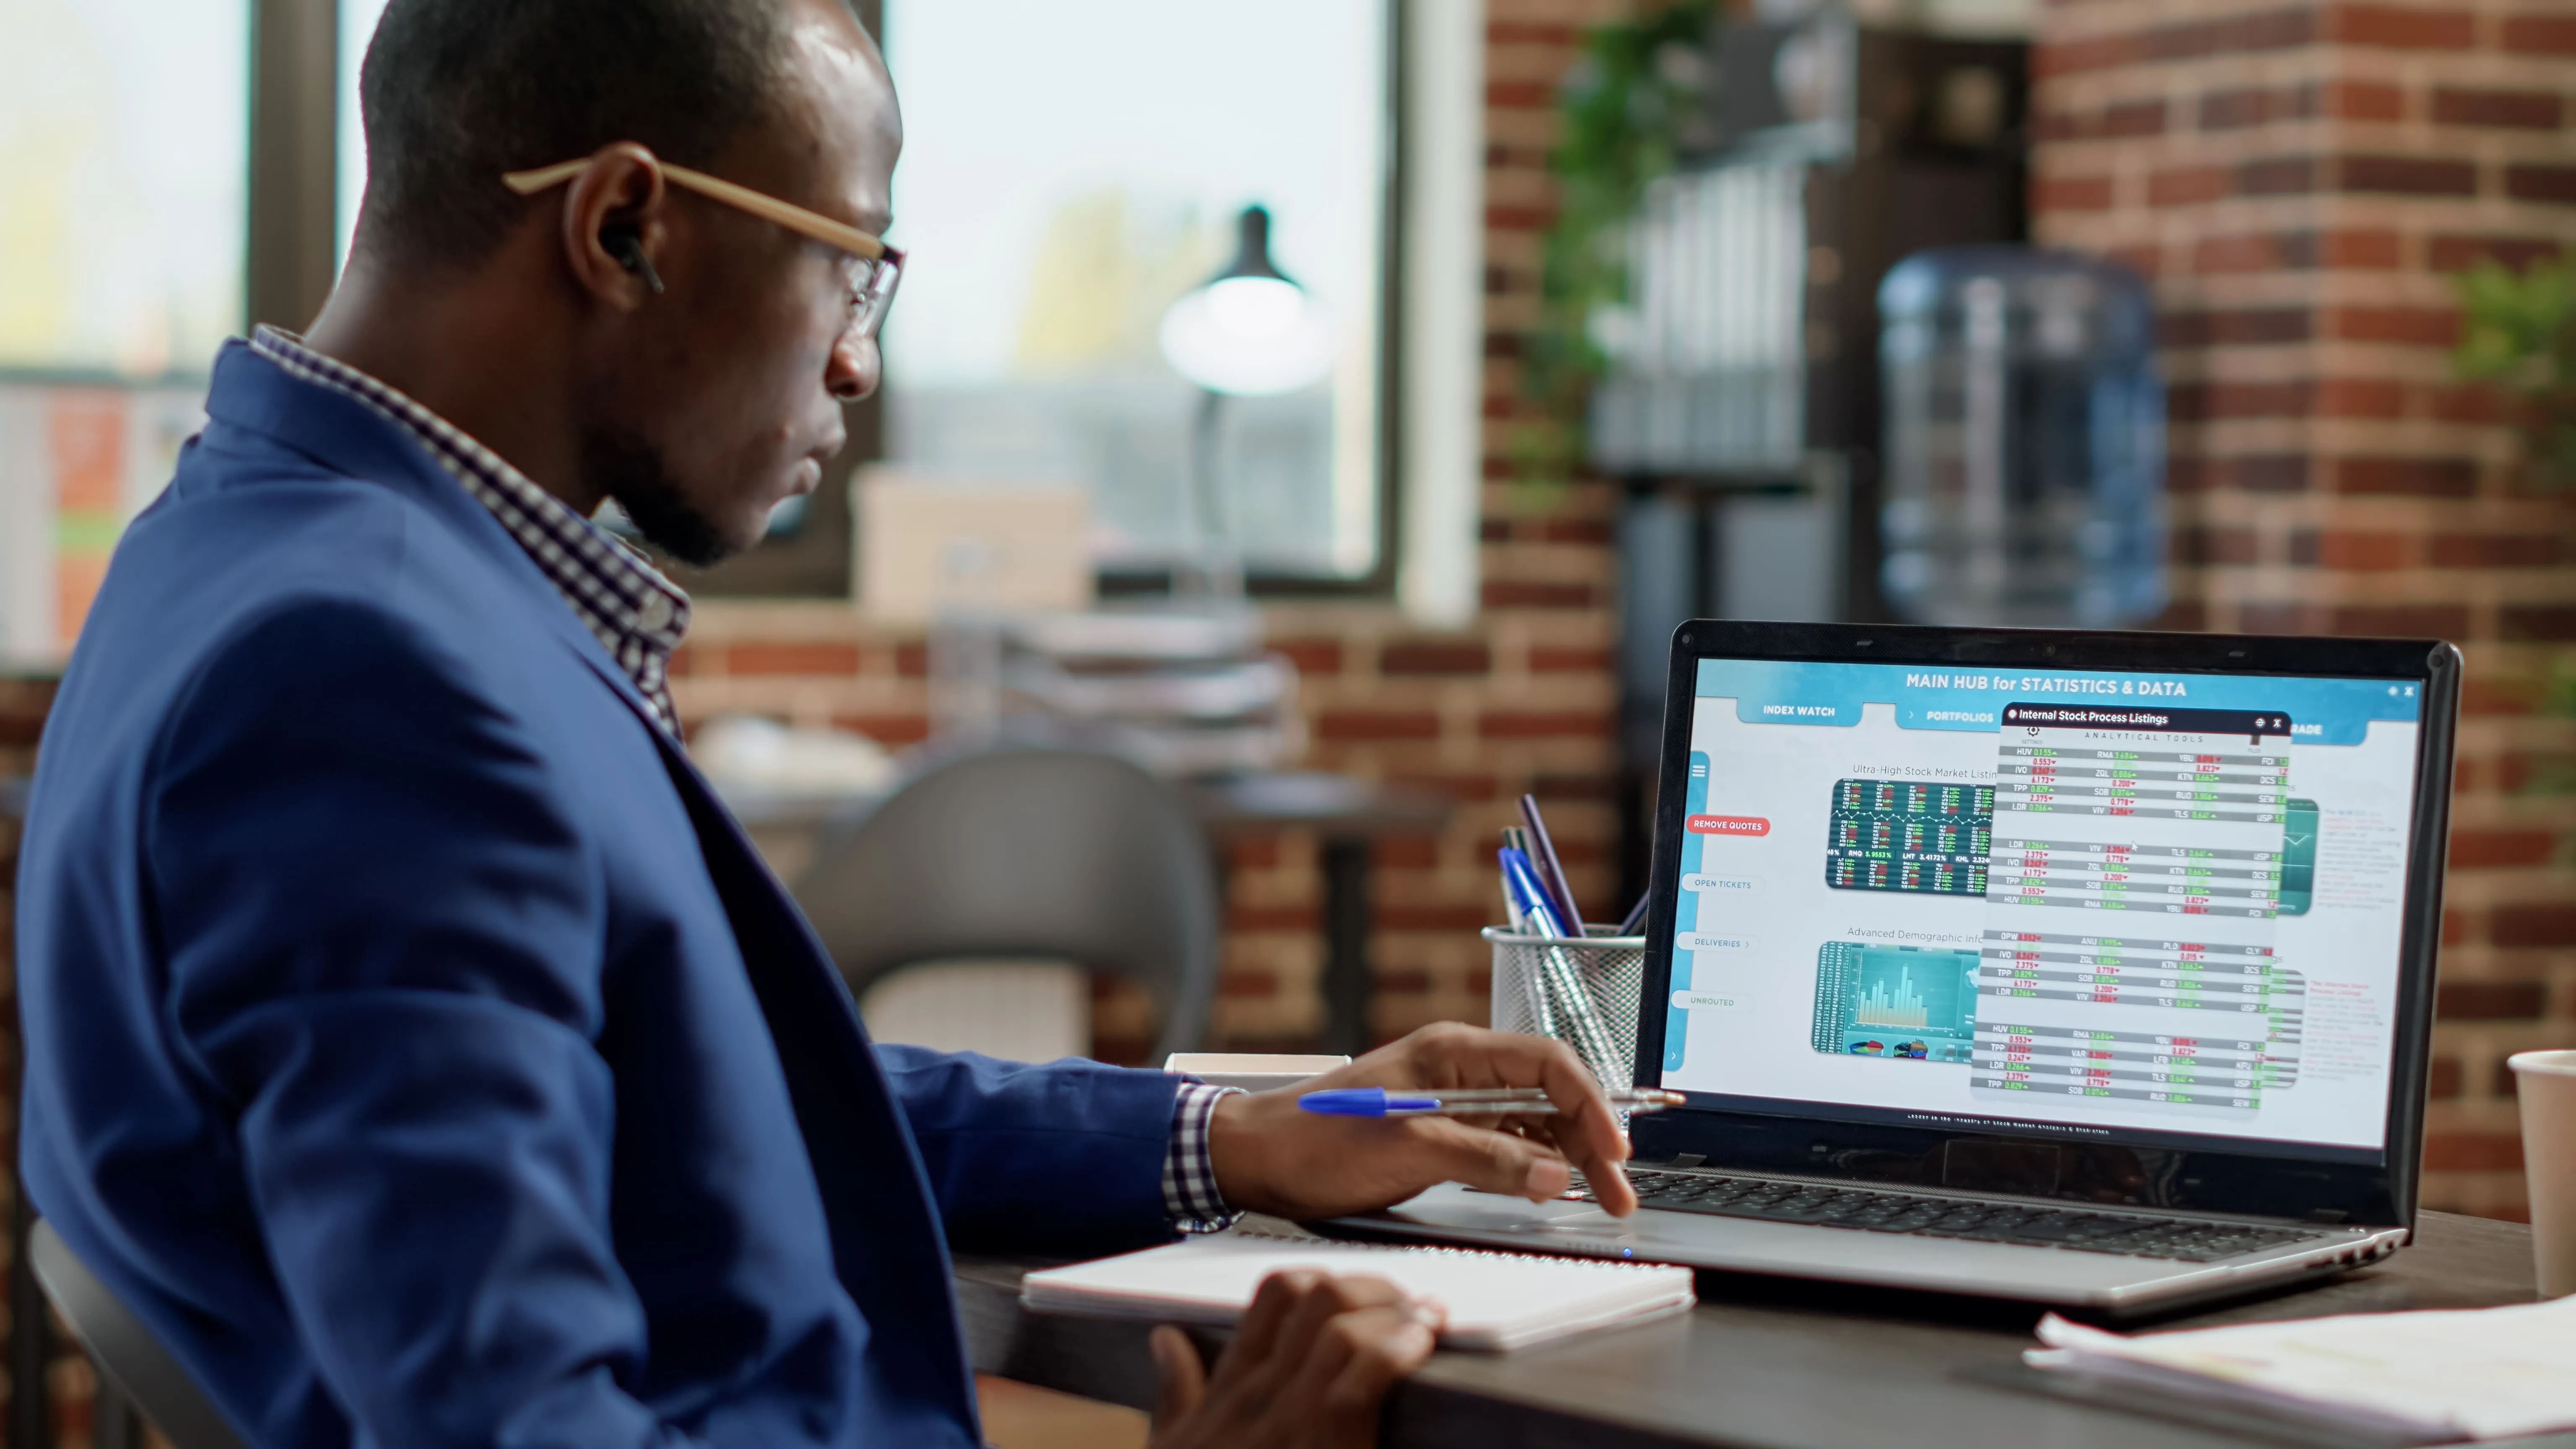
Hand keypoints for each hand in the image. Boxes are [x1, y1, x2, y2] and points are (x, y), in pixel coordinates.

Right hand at [1147, 1270, 1438, 1448]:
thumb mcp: (1171, 1448)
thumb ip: (1174, 1393)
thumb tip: (1166, 1338)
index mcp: (1229, 1390)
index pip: (1274, 1297)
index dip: (1328, 1277)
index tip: (1361, 1293)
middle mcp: (1257, 1396)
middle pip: (1317, 1298)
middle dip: (1373, 1287)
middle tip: (1410, 1302)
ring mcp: (1288, 1423)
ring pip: (1341, 1327)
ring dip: (1395, 1312)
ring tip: (1428, 1320)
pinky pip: (1358, 1380)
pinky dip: (1395, 1351)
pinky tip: (1419, 1346)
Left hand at [1206, 1022, 1638, 1220]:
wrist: (1258, 1159)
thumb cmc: (1318, 1142)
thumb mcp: (1408, 1149)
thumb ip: (1485, 1158)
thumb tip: (1555, 1176)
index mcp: (1455, 1052)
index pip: (1547, 1063)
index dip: (1589, 1103)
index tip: (1612, 1148)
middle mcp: (1460, 1069)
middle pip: (1549, 1095)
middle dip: (1590, 1139)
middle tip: (1621, 1191)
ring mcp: (1453, 1101)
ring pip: (1533, 1123)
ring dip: (1569, 1158)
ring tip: (1603, 1199)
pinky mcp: (1443, 1133)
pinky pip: (1507, 1144)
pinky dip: (1535, 1168)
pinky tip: (1554, 1192)